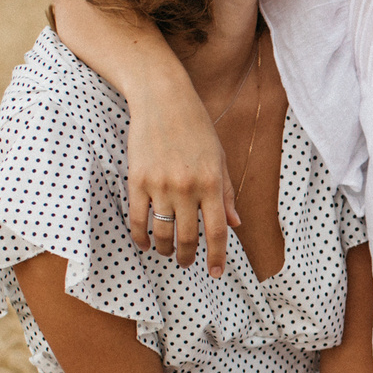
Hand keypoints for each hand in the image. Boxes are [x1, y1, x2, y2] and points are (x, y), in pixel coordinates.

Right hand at [126, 80, 235, 273]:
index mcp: (212, 182)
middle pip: (188, 237)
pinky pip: (137, 219)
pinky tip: (145, 243)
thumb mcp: (219, 158)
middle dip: (189, 256)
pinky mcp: (137, 180)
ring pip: (162, 233)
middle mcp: (187, 187)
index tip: (215, 273)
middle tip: (188, 262)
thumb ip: (226, 193)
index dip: (217, 257)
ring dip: (165, 249)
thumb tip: (235, 223)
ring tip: (168, 252)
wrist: (162, 99)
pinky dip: (140, 237)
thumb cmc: (196, 127)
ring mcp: (160, 185)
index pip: (217, 231)